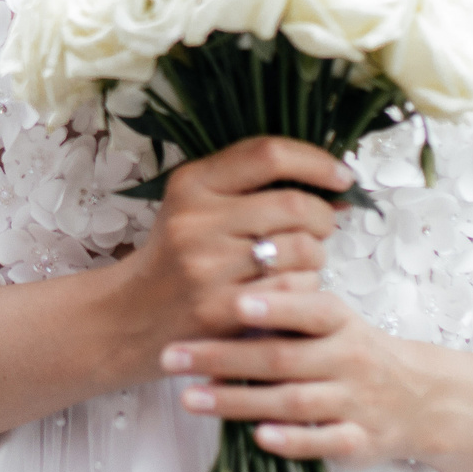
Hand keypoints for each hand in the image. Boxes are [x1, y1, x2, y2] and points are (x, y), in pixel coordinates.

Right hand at [106, 136, 352, 368]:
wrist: (130, 317)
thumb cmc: (177, 257)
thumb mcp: (197, 207)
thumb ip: (253, 188)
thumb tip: (335, 184)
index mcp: (192, 183)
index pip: (268, 154)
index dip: (316, 161)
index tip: (342, 176)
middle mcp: (196, 219)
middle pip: (294, 204)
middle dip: (323, 217)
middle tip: (321, 229)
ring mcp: (207, 266)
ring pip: (302, 250)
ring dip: (316, 258)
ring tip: (298, 264)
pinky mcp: (220, 309)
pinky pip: (292, 291)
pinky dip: (302, 291)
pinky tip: (285, 292)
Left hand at [161, 284, 451, 467]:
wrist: (422, 399)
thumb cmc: (354, 351)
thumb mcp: (332, 322)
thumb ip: (287, 312)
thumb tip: (223, 299)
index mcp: (341, 323)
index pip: (311, 309)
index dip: (275, 306)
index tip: (235, 302)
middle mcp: (349, 360)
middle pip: (282, 358)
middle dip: (223, 356)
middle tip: (172, 355)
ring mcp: (356, 402)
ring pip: (294, 402)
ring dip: (239, 401)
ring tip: (190, 398)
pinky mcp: (359, 442)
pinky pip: (325, 442)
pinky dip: (292, 441)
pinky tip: (258, 437)